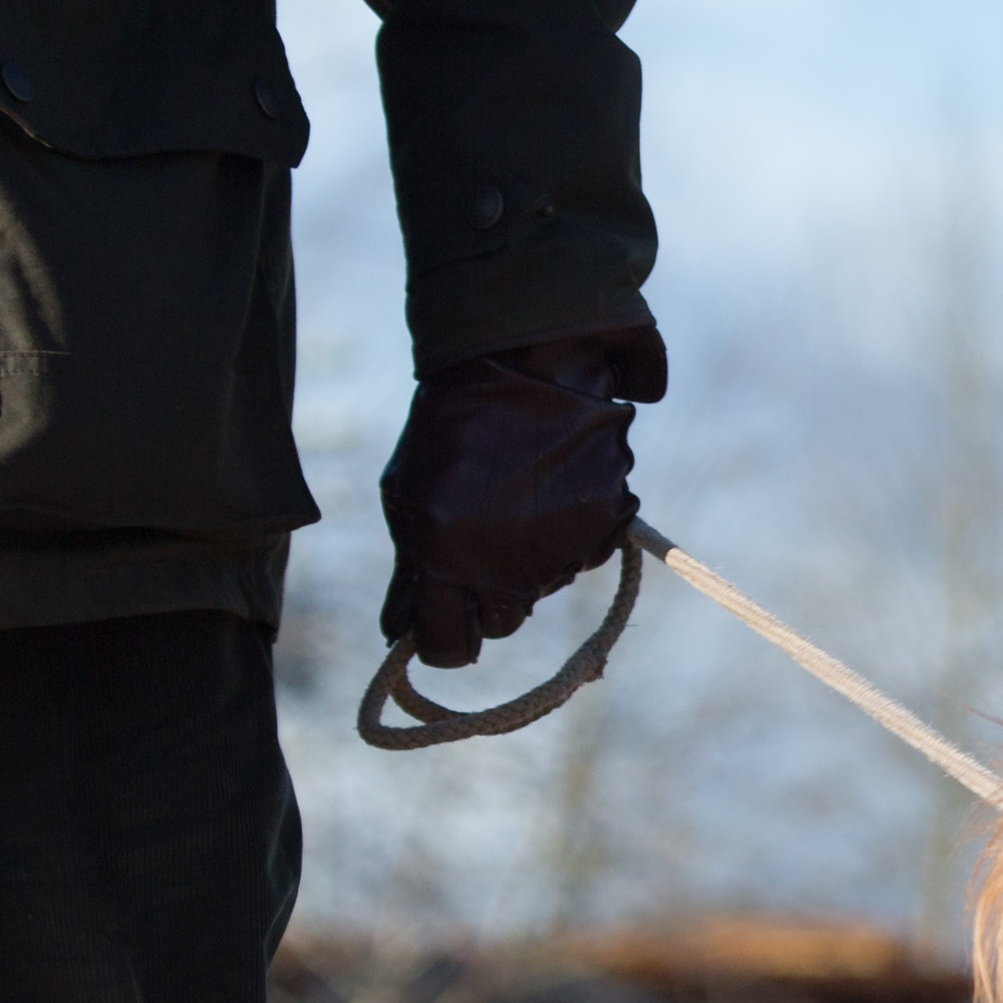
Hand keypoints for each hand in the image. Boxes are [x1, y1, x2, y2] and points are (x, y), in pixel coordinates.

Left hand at [374, 321, 665, 671]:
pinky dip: (568, 534)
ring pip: (543, 589)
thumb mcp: (407, 495)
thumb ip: (406, 571)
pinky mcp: (605, 522)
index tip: (441, 622)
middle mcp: (508, 565)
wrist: (524, 354)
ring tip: (515, 497)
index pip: (448, 649)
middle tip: (479, 541)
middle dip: (486, 598)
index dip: (442, 640)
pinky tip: (550, 487)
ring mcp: (561, 547)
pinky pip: (583, 556)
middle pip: (501, 625)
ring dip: (527, 562)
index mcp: (446, 560)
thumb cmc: (450, 426)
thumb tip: (397, 635)